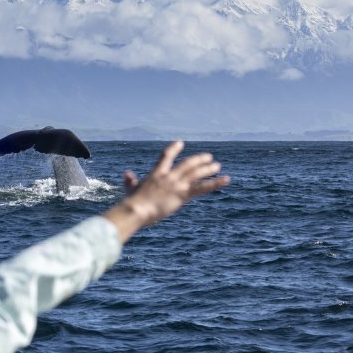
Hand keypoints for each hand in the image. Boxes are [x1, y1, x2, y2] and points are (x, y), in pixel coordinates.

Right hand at [103, 141, 229, 240]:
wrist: (137, 209)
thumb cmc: (132, 201)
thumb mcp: (131, 189)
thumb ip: (130, 181)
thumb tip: (127, 174)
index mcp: (156, 173)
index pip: (166, 156)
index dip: (173, 148)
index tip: (180, 142)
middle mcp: (169, 176)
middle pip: (187, 164)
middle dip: (198, 159)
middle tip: (208, 157)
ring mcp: (177, 184)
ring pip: (196, 173)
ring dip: (208, 168)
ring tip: (217, 165)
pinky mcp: (183, 194)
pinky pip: (202, 188)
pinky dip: (215, 183)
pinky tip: (226, 180)